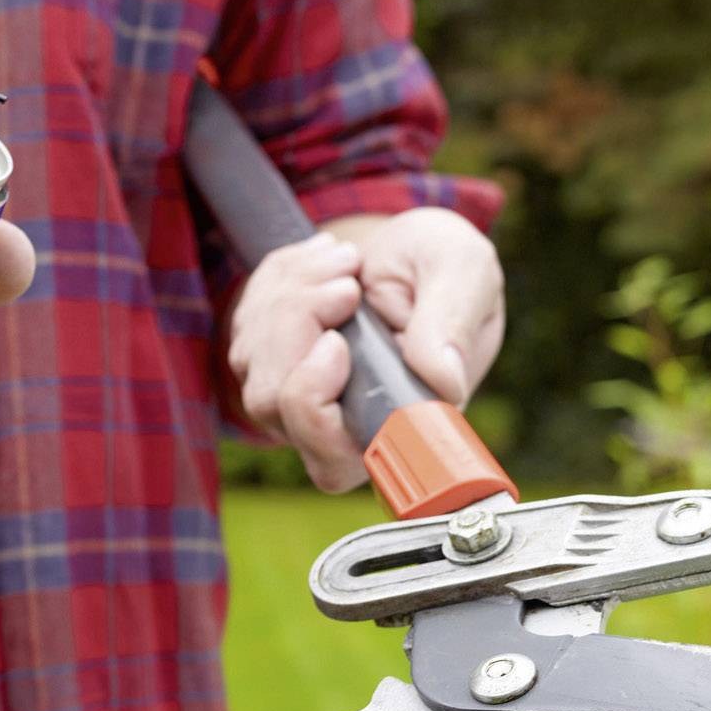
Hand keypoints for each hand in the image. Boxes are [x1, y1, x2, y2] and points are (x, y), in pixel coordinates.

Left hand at [225, 207, 503, 491]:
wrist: (412, 250)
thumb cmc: (443, 268)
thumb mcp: (463, 273)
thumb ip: (451, 326)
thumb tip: (443, 381)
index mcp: (396, 427)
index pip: (331, 460)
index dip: (315, 404)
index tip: (337, 341)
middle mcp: (339, 426)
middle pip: (273, 402)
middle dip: (296, 323)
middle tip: (349, 276)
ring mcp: (295, 396)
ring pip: (253, 361)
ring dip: (293, 292)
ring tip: (347, 261)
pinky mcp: (268, 360)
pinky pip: (247, 323)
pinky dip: (282, 279)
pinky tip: (325, 261)